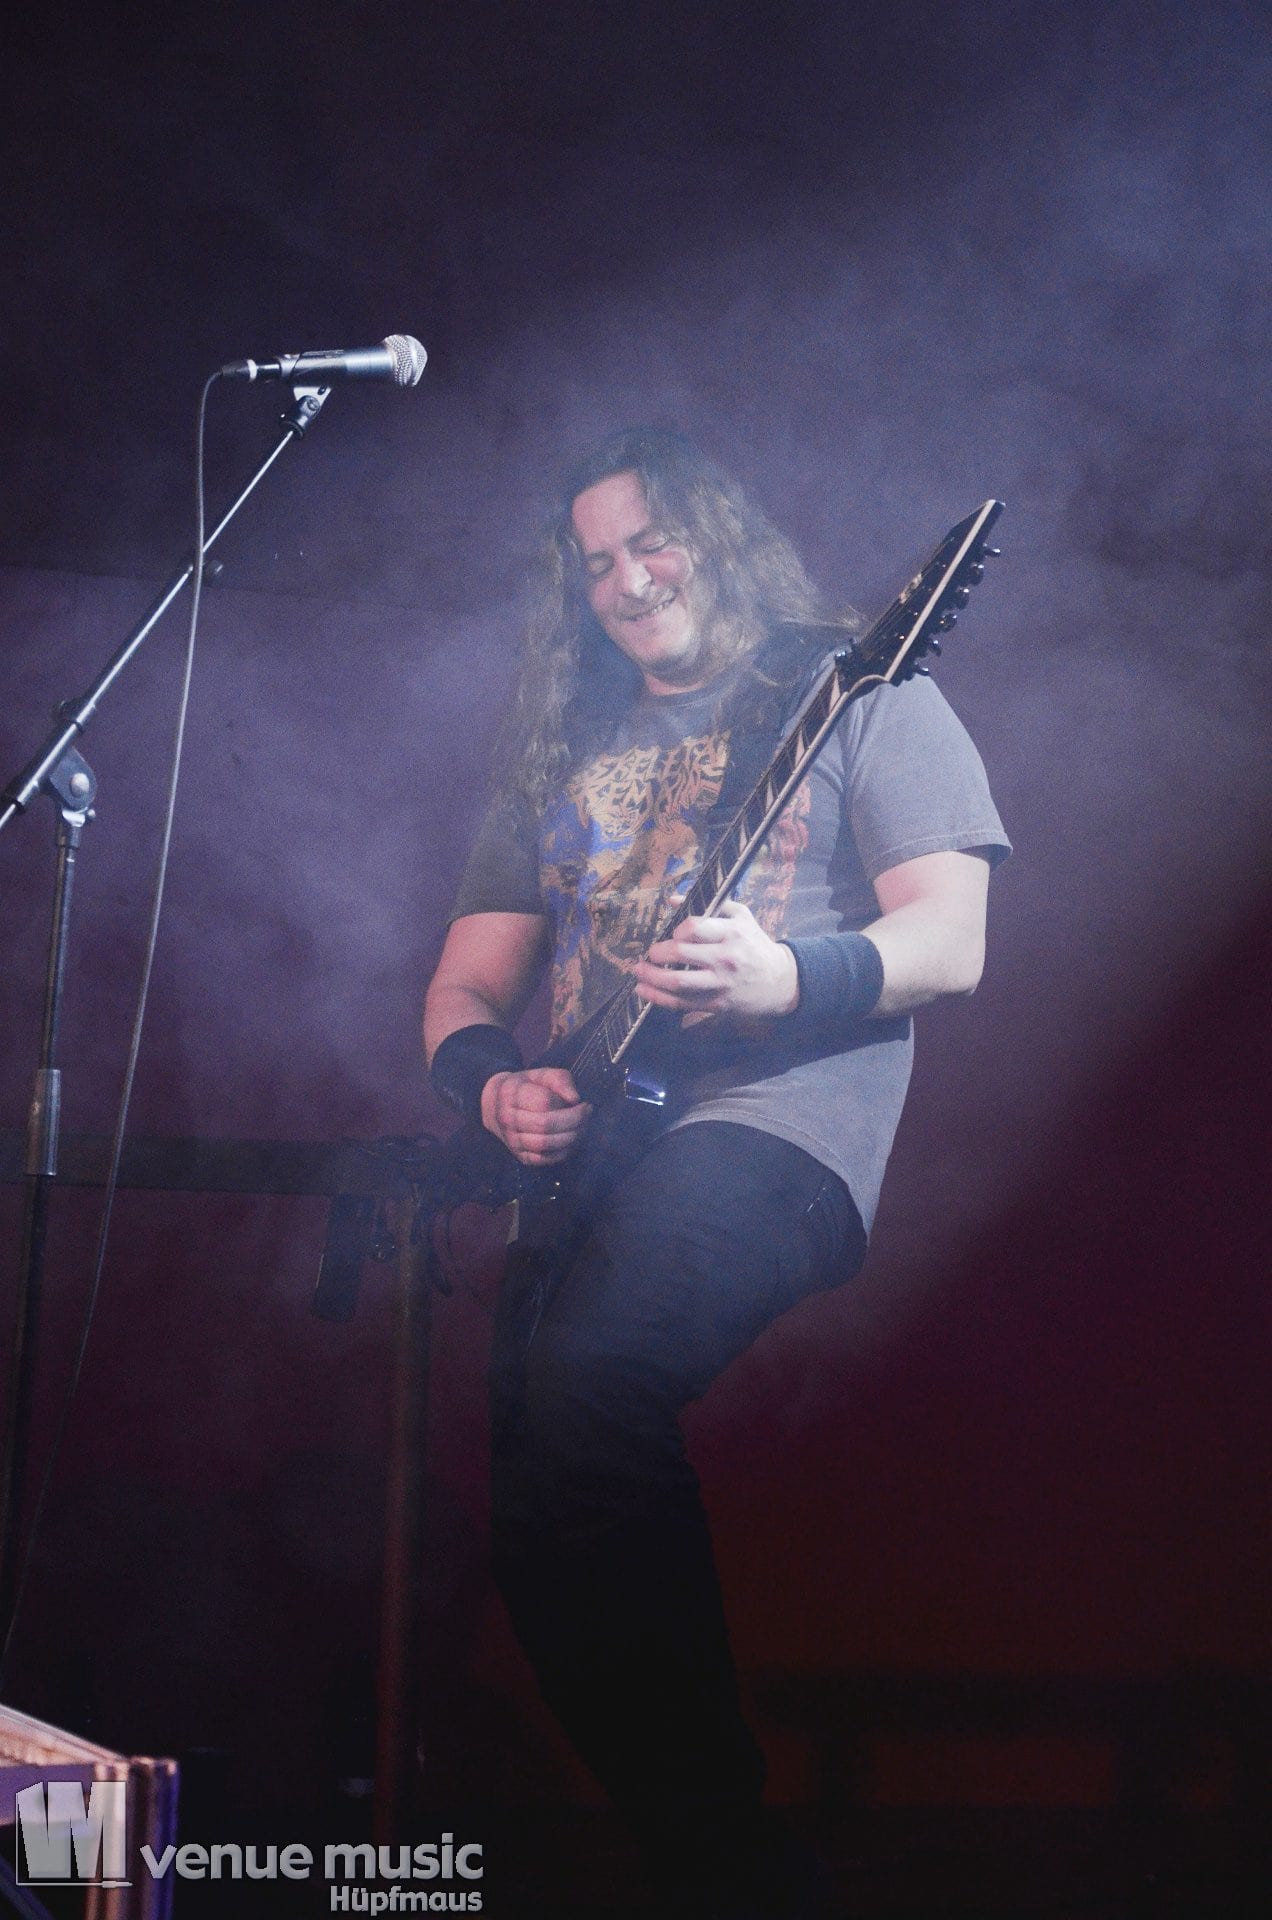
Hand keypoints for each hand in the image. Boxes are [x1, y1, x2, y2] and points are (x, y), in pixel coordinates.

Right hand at [480, 1066, 591, 1165]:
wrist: (498, 1107)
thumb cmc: (527, 1088)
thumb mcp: (543, 1075)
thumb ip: (561, 1081)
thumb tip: (575, 1099)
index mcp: (510, 1094)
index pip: (544, 1102)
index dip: (566, 1102)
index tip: (581, 1101)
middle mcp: (506, 1118)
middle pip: (545, 1124)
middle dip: (574, 1120)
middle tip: (587, 1113)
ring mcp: (512, 1140)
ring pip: (545, 1143)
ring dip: (571, 1136)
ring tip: (582, 1126)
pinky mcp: (521, 1156)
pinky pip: (545, 1159)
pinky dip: (563, 1151)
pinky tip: (572, 1139)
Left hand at [634, 901, 799, 1020]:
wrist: (779, 982)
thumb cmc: (755, 944)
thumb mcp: (741, 917)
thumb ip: (710, 905)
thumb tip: (672, 899)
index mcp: (731, 933)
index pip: (694, 927)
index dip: (677, 930)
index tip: (673, 933)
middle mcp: (725, 959)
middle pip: (680, 954)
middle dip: (657, 953)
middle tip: (651, 953)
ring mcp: (720, 984)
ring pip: (677, 982)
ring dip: (651, 977)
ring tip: (638, 971)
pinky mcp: (716, 1004)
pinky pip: (681, 1003)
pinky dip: (657, 998)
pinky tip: (643, 990)